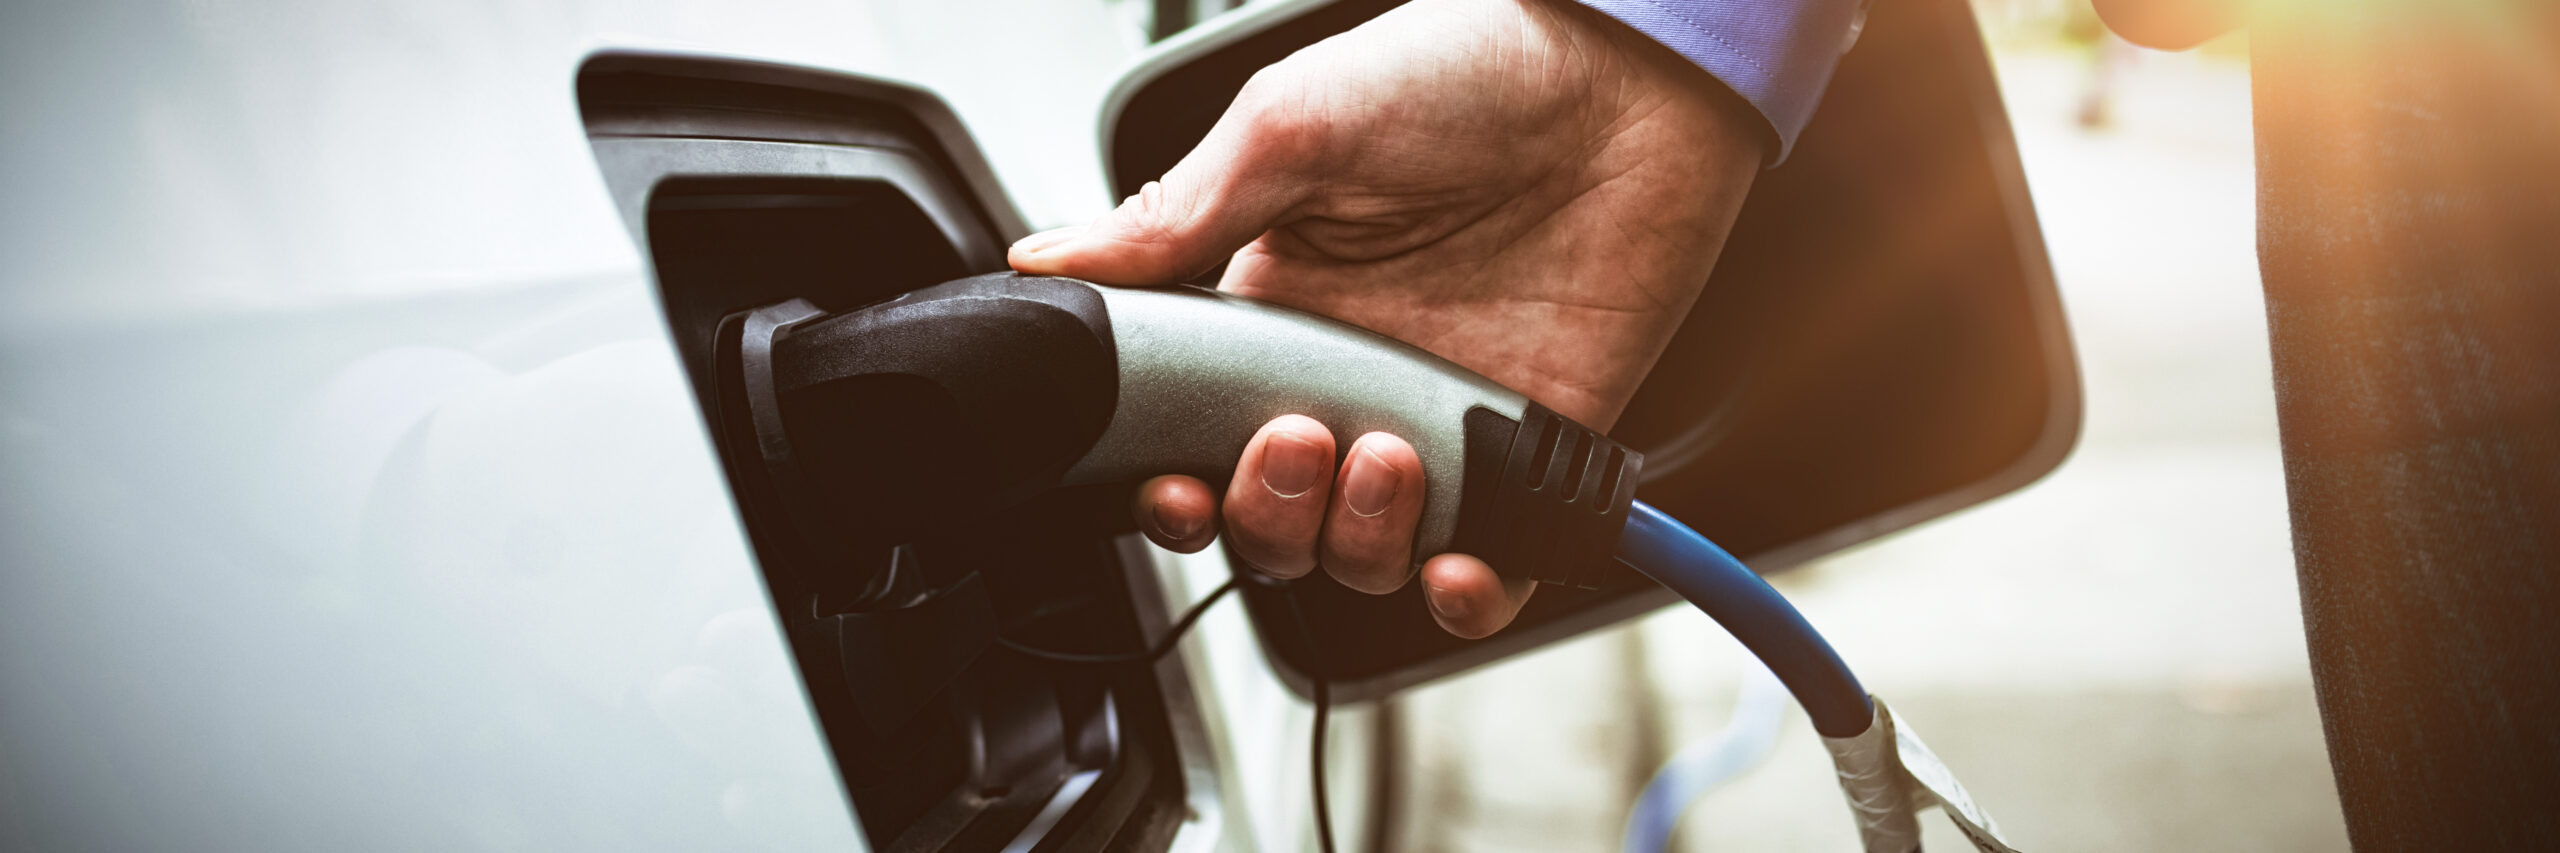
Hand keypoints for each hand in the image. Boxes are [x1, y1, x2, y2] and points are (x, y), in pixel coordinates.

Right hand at [1010, 0, 1764, 636]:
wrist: (1624, 76)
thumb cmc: (1465, 70)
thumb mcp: (1288, 127)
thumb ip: (1172, 218)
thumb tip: (1046, 263)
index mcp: (1271, 309)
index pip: (1192, 436)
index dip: (1175, 483)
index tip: (1177, 483)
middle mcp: (1347, 376)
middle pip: (1269, 519)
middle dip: (1266, 514)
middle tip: (1299, 441)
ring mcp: (1437, 417)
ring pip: (1363, 555)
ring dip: (1357, 538)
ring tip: (1385, 452)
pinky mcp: (1532, 447)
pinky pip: (1491, 567)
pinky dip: (1467, 595)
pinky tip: (1455, 563)